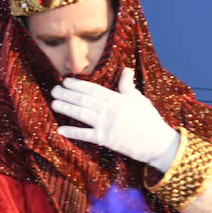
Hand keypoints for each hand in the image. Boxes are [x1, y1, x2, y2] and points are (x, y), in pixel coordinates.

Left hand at [51, 67, 179, 169]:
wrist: (157, 143)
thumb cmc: (149, 120)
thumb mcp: (140, 99)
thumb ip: (128, 86)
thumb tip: (126, 69)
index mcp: (117, 99)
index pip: (93, 89)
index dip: (77, 85)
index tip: (65, 81)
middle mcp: (108, 110)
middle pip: (83, 100)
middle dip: (67, 94)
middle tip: (54, 90)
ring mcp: (106, 124)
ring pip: (81, 114)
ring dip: (66, 108)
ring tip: (54, 103)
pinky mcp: (105, 139)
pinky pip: (86, 135)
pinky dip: (73, 132)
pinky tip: (60, 130)